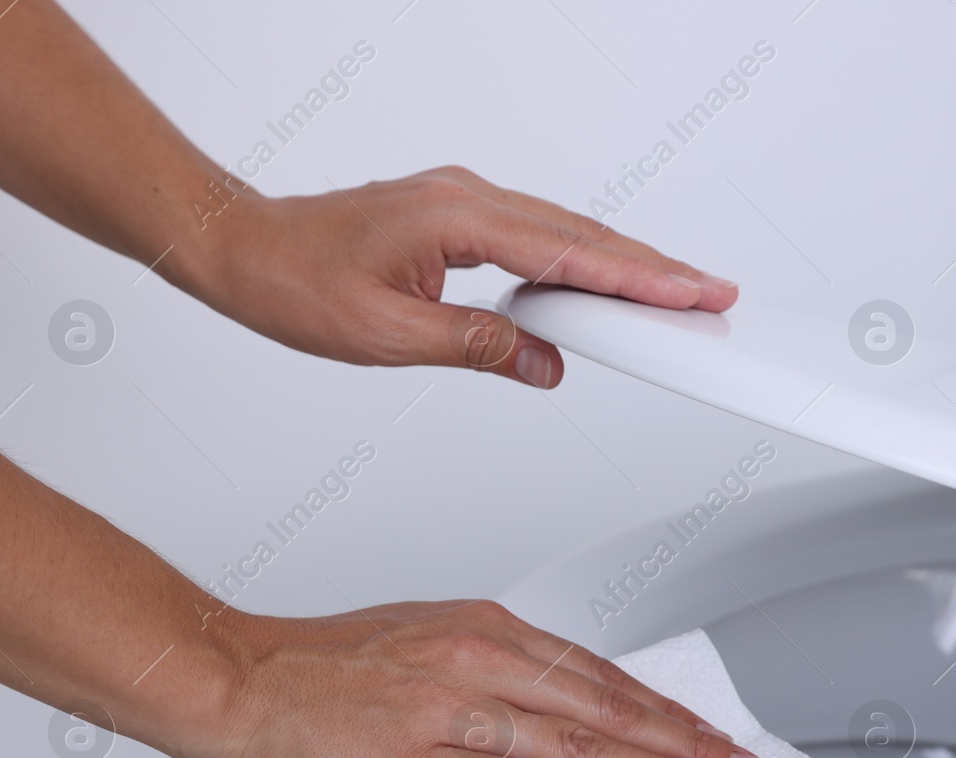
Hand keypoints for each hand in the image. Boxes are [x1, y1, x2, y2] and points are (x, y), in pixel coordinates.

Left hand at [191, 166, 738, 388]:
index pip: (570, 253)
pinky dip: (578, 259)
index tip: (692, 294)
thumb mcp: (388, 336)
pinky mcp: (457, 216)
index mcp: (457, 219)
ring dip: (620, 263)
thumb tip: (545, 361)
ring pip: (564, 232)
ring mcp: (464, 201)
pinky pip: (536, 235)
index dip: (639, 278)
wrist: (244, 248)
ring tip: (673, 295)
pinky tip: (599, 283)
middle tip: (711, 294)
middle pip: (583, 234)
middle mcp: (468, 198)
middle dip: (653, 267)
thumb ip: (477, 347)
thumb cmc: (295, 283)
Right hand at [206, 600, 769, 757]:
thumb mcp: (428, 648)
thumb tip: (555, 719)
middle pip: (608, 705)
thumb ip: (496, 680)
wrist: (240, 681)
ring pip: (579, 741)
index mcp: (487, 629)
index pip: (601, 675)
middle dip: (686, 741)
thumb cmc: (323, 669)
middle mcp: (482, 659)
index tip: (709, 734)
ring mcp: (455, 709)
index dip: (665, 709)